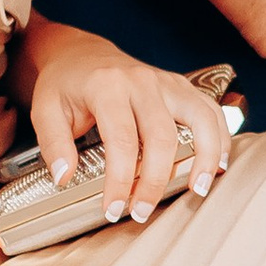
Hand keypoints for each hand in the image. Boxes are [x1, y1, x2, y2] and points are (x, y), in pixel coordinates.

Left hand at [25, 25, 238, 225]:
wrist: (81, 54)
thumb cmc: (65, 85)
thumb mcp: (44, 109)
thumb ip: (53, 143)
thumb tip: (65, 178)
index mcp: (108, 85)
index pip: (122, 140)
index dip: (120, 180)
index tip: (113, 209)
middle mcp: (142, 81)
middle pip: (162, 136)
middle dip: (155, 180)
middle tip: (141, 212)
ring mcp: (167, 82)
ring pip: (200, 118)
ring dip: (205, 156)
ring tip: (198, 189)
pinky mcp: (182, 86)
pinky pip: (211, 110)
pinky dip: (221, 137)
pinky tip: (218, 164)